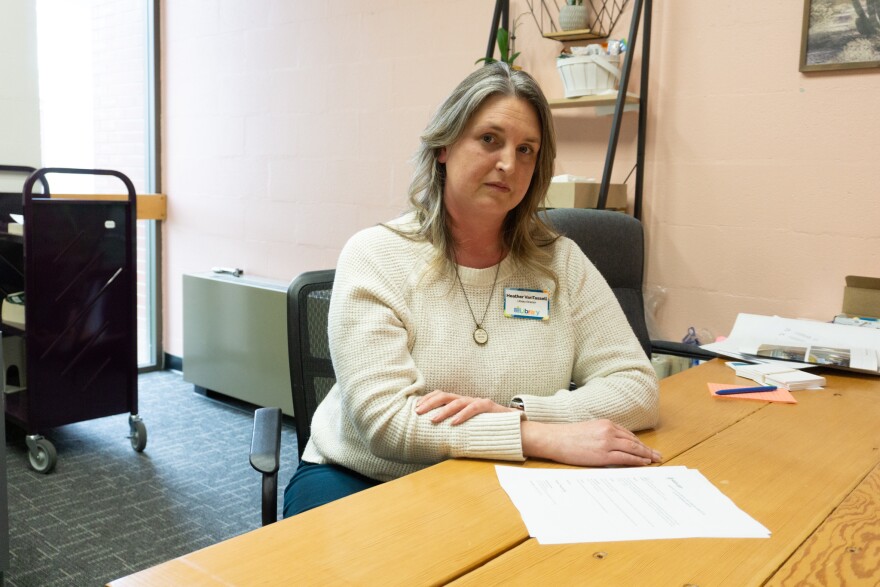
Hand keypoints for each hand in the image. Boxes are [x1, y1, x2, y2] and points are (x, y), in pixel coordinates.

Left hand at [415, 390, 517, 424]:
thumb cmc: (488, 430)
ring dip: (443, 411)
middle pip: (445, 396)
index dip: (428, 400)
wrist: (514, 429)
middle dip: (430, 403)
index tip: (415, 408)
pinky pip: (474, 408)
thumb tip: (434, 440)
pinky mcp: (489, 406)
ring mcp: (478, 402)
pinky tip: (454, 423)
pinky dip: (462, 415)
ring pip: (457, 402)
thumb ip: (453, 431)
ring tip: (433, 419)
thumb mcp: (467, 429)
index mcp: (460, 403)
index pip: (441, 396)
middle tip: (418, 412)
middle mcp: (467, 400)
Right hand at [522, 419, 661, 466]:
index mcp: (605, 423)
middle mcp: (608, 431)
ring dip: (646, 455)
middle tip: (657, 455)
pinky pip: (626, 458)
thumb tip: (612, 444)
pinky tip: (644, 463)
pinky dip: (637, 460)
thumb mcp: (588, 429)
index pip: (628, 434)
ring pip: (633, 449)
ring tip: (655, 460)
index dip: (639, 442)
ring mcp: (607, 442)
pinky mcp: (603, 455)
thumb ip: (602, 434)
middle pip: (634, 441)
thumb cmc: (567, 436)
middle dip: (647, 449)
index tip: (646, 448)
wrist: (553, 438)